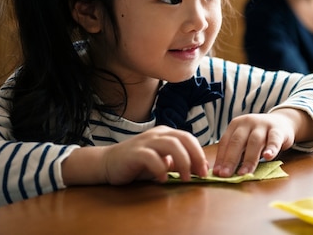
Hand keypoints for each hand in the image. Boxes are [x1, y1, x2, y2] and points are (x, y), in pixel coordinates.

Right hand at [62, 126, 207, 185]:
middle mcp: (157, 134)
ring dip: (182, 162)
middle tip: (200, 175)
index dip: (199, 154)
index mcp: (166, 134)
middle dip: (196, 156)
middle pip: (183, 138)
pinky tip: (163, 179)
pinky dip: (160, 168)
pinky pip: (151, 157)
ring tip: (185, 178)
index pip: (188, 138)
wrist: (108, 163)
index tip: (205, 171)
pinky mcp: (134, 153)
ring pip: (171, 144)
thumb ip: (178, 162)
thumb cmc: (137, 164)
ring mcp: (145, 141)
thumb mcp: (161, 162)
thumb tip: (199, 168)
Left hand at [212, 111, 296, 177]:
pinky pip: (274, 139)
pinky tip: (267, 157)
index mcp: (236, 124)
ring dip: (248, 159)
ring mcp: (263, 125)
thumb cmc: (259, 136)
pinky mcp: (278, 130)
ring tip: (244, 173)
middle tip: (226, 174)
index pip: (225, 142)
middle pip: (237, 141)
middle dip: (230, 159)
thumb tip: (222, 172)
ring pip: (254, 141)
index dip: (220, 158)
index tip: (217, 173)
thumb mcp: (244, 140)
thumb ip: (236, 153)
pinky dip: (271, 148)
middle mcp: (247, 122)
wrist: (281, 122)